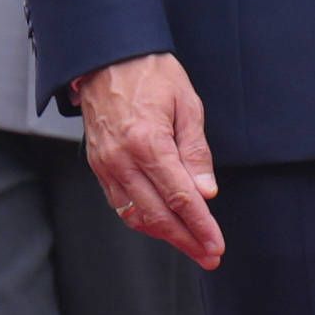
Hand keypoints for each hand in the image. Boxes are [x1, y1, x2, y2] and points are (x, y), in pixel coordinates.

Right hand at [76, 52, 221, 268]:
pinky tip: (163, 226)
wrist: (106, 58)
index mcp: (148, 142)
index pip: (180, 198)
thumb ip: (196, 152)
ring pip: (136, 215)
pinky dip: (143, 220)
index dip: (201, 226)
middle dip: (187, 240)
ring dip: (165, 236)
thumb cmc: (151, 74)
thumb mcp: (187, 104)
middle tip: (210, 256)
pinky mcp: (98, 166)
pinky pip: (120, 203)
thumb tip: (206, 192)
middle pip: (157, 215)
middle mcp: (122, 159)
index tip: (216, 245)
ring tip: (191, 246)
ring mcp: (106, 165)